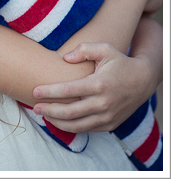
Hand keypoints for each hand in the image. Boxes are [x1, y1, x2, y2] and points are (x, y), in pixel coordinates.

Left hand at [32, 42, 154, 132]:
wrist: (143, 80)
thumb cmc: (120, 62)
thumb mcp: (105, 49)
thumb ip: (84, 49)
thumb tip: (66, 58)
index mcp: (99, 84)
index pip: (69, 91)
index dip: (50, 92)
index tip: (35, 91)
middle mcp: (103, 103)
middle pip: (70, 112)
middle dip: (49, 110)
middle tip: (35, 106)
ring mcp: (107, 116)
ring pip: (77, 125)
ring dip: (57, 122)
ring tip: (44, 115)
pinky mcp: (110, 124)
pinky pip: (87, 129)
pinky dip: (71, 127)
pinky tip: (60, 121)